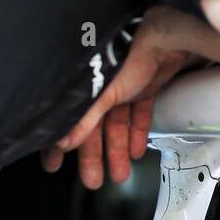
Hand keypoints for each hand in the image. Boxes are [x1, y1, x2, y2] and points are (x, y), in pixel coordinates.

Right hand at [41, 7, 203, 188]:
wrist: (165, 38)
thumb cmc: (128, 55)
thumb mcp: (103, 93)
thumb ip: (84, 118)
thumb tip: (63, 142)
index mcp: (85, 86)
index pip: (67, 120)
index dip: (59, 143)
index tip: (54, 164)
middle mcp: (102, 86)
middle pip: (93, 128)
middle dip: (93, 157)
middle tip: (93, 180)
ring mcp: (124, 86)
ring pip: (117, 125)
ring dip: (117, 151)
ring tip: (119, 174)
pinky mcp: (145, 86)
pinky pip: (138, 114)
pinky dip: (137, 133)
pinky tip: (137, 151)